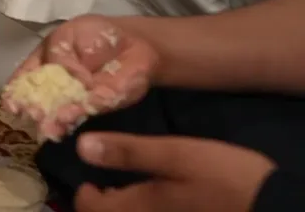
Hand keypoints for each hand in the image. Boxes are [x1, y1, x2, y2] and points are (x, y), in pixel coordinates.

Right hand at [4, 15, 159, 139]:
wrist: (134, 41)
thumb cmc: (95, 35)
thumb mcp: (66, 37)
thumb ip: (58, 56)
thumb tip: (61, 77)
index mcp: (43, 66)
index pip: (25, 80)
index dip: (16, 92)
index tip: (11, 105)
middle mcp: (57, 86)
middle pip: (40, 100)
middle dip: (34, 109)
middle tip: (31, 115)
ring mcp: (77, 97)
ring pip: (60, 110)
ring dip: (53, 120)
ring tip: (47, 127)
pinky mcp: (99, 104)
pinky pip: (86, 109)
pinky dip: (76, 114)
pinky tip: (66, 119)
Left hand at [73, 133, 274, 211]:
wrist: (271, 205)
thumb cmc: (221, 177)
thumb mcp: (174, 154)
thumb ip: (128, 152)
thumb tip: (81, 147)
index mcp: (139, 206)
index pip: (92, 209)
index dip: (84, 197)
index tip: (88, 181)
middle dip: (102, 206)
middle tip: (102, 186)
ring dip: (122, 209)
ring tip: (123, 191)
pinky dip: (143, 210)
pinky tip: (154, 197)